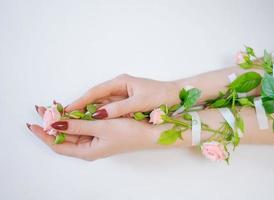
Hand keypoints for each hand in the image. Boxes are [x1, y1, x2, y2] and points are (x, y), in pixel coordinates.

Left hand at [28, 106, 190, 160]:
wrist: (151, 133)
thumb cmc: (129, 133)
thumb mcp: (101, 127)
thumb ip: (78, 125)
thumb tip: (55, 123)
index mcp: (87, 151)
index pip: (58, 143)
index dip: (45, 133)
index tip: (34, 121)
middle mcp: (89, 147)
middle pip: (65, 136)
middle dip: (53, 122)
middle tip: (43, 108)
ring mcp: (96, 140)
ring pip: (74, 129)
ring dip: (65, 118)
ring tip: (55, 106)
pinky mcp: (102, 133)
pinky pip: (84, 125)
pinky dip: (77, 117)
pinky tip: (74, 108)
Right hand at [65, 74, 179, 118]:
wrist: (175, 96)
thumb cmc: (160, 96)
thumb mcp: (139, 102)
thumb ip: (119, 108)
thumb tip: (98, 114)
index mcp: (120, 82)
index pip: (95, 91)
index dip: (81, 101)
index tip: (67, 109)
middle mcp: (118, 86)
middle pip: (96, 97)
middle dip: (82, 106)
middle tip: (67, 117)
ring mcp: (122, 94)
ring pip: (101, 103)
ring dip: (90, 111)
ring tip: (76, 121)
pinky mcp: (126, 101)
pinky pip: (109, 108)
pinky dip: (101, 114)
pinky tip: (94, 122)